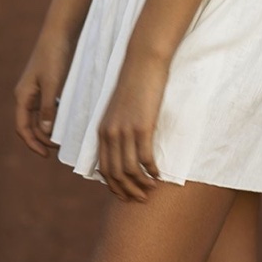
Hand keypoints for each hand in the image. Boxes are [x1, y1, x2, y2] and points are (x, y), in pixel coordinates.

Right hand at [14, 32, 73, 157]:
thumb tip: (47, 131)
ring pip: (39, 116)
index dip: (32, 143)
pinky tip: (67, 119)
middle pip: (30, 124)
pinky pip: (47, 106)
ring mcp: (35, 90)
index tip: (46, 154)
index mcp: (23, 96)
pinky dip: (54, 116)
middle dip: (42, 138)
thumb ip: (49, 107)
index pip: (23, 127)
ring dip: (48, 128)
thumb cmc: (54, 56)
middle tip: (59, 148)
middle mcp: (26, 95)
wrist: (59, 33)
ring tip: (63, 138)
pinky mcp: (46, 84)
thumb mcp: (53, 83)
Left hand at [98, 53, 166, 201]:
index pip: (104, 169)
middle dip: (128, 191)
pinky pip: (145, 157)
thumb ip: (117, 128)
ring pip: (130, 169)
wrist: (142, 63)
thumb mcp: (118, 110)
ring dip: (141, 184)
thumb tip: (123, 147)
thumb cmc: (134, 85)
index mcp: (102, 131)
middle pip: (116, 174)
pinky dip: (151, 170)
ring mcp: (126, 131)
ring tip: (151, 190)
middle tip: (141, 199)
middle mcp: (111, 134)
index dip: (115, 186)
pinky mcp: (142, 126)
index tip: (126, 195)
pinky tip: (159, 175)